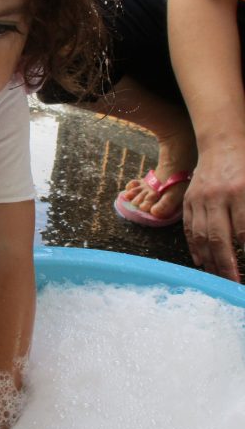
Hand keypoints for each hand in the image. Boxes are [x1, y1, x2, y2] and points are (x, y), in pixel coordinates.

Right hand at [183, 138, 244, 281]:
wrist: (223, 143)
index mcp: (240, 191)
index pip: (243, 232)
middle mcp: (217, 196)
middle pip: (220, 239)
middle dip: (227, 267)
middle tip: (233, 286)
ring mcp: (200, 199)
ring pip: (202, 237)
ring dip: (211, 262)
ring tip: (219, 280)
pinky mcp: (189, 200)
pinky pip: (190, 229)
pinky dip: (195, 248)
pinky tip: (202, 262)